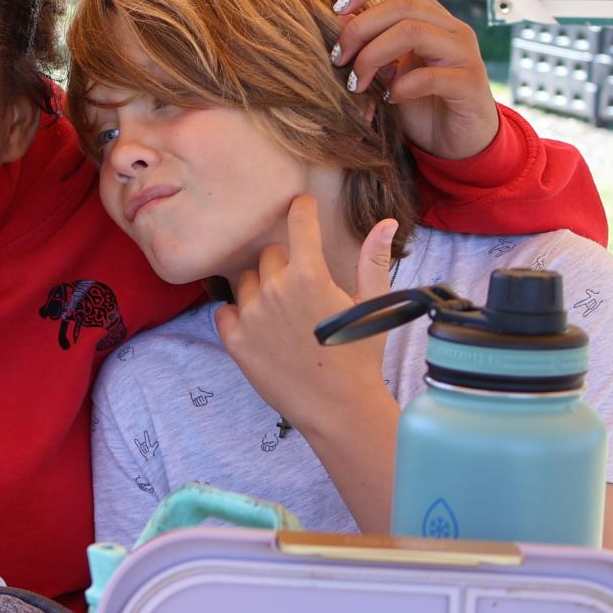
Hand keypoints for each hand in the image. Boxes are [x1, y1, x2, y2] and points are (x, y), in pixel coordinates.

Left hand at [215, 197, 398, 440]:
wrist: (338, 407)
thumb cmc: (360, 356)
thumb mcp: (373, 304)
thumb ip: (374, 259)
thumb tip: (387, 222)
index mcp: (310, 275)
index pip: (298, 222)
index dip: (301, 209)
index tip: (300, 205)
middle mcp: (274, 289)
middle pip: (269, 254)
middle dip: (285, 262)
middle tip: (301, 286)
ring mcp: (251, 315)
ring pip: (246, 281)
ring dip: (260, 288)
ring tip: (283, 313)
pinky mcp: (235, 341)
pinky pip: (225, 310)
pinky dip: (238, 314)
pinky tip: (260, 327)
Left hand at [331, 0, 498, 159]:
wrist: (457, 142)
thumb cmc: (420, 104)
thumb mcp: (388, 72)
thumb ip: (370, 44)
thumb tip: (340, 16)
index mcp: (430, 18)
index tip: (336, 10)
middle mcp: (450, 29)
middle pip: (400, 6)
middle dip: (359, 31)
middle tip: (339, 60)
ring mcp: (463, 54)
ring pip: (413, 32)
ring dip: (373, 57)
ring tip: (357, 84)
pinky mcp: (469, 84)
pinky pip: (430, 76)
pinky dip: (400, 87)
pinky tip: (389, 99)